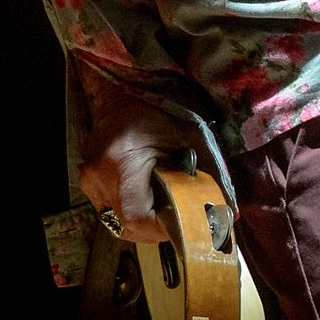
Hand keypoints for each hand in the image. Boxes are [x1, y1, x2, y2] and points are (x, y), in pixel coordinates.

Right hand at [78, 88, 204, 243]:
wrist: (123, 90)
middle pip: (125, 225)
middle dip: (156, 229)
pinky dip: (132, 210)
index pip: (136, 216)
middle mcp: (99, 174)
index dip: (161, 228)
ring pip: (117, 221)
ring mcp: (89, 179)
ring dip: (143, 222)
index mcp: (123, 160)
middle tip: (178, 217)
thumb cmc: (160, 108)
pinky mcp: (87, 180)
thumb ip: (211, 174)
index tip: (183, 224)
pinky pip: (110, 209)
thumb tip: (231, 212)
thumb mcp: (191, 137)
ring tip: (164, 206)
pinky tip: (148, 196)